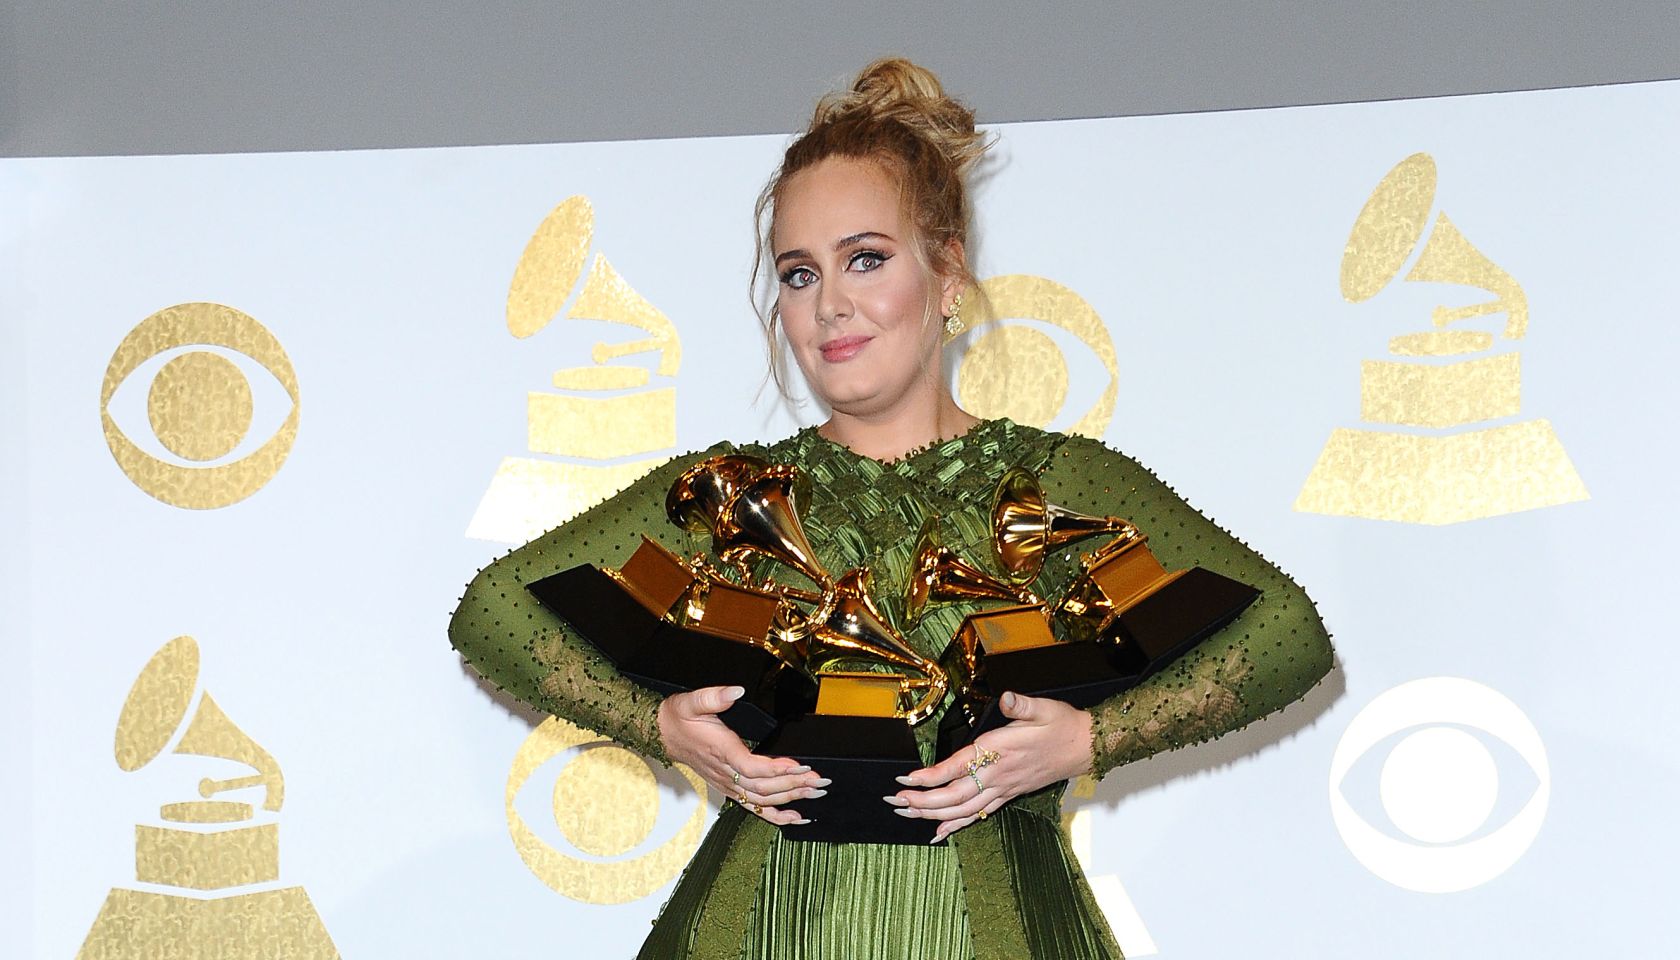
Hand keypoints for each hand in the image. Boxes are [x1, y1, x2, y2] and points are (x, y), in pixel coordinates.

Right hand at [657, 685, 827, 825]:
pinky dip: (776, 815)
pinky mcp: (729, 788)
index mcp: (720, 751)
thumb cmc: (678, 718)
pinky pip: (754, 807)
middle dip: (794, 786)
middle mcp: (725, 772)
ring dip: (791, 799)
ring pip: (762, 799)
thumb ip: (714, 696)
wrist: (663, 735)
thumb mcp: (692, 701)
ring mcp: (728, 784)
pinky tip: (796, 817)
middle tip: (820, 781)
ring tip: (816, 793)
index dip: (778, 770)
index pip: (752, 767)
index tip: (802, 766)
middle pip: (763, 787)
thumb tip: (736, 691)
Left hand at [886, 691, 1092, 842]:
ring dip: (933, 814)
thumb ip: (1020, 705)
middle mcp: (998, 775)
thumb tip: (1007, 698)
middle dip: (922, 800)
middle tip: (894, 801)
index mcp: (1000, 751)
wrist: (1085, 747)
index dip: (931, 776)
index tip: (906, 778)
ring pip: (963, 809)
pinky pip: (978, 814)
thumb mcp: (1042, 708)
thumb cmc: (1062, 725)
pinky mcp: (1009, 794)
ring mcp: (1003, 788)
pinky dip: (957, 824)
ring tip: (907, 813)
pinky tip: (940, 832)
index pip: (957, 768)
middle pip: (953, 796)